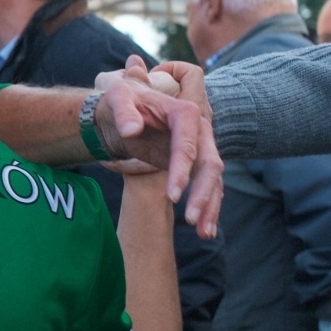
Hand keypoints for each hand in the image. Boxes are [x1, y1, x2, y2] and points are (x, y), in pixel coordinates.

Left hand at [93, 57, 223, 238]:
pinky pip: (207, 186)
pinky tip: (205, 231)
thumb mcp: (116, 98)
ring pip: (213, 179)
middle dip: (203, 193)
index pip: (187, 144)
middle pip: (210, 164)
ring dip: (210, 206)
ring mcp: (199, 148)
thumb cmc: (120, 101)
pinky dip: (208, 207)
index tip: (172, 196)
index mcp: (183, 112)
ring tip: (203, 233)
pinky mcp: (194, 164)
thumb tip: (131, 130)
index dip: (182, 170)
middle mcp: (198, 130)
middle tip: (190, 219)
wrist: (121, 111)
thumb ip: (124, 112)